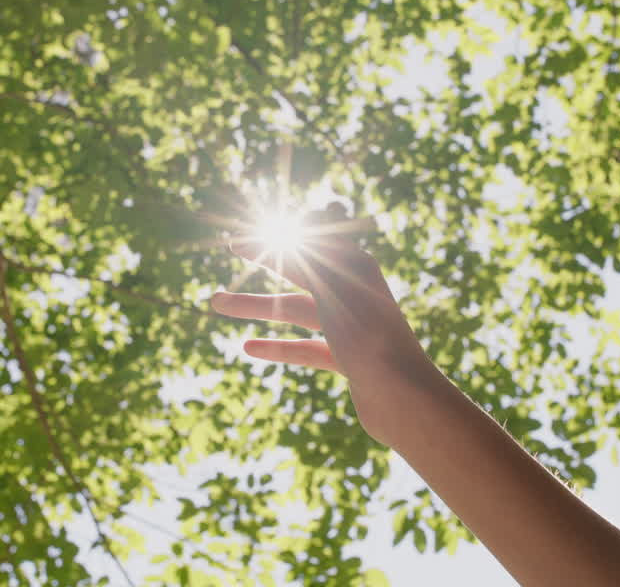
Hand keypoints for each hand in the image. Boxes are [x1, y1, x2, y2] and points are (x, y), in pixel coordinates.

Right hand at [210, 208, 433, 442]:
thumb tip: (304, 220)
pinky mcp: (348, 359)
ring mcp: (351, 328)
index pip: (310, 240)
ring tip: (215, 303)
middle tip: (231, 246)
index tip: (239, 239)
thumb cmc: (368, 337)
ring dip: (257, 305)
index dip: (278, 236)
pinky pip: (307, 349)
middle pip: (301, 271)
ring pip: (297, 311)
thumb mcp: (333, 290)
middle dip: (265, 261)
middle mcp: (354, 293)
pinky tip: (247, 347)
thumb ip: (313, 259)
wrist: (403, 399)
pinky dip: (278, 346)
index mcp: (356, 268)